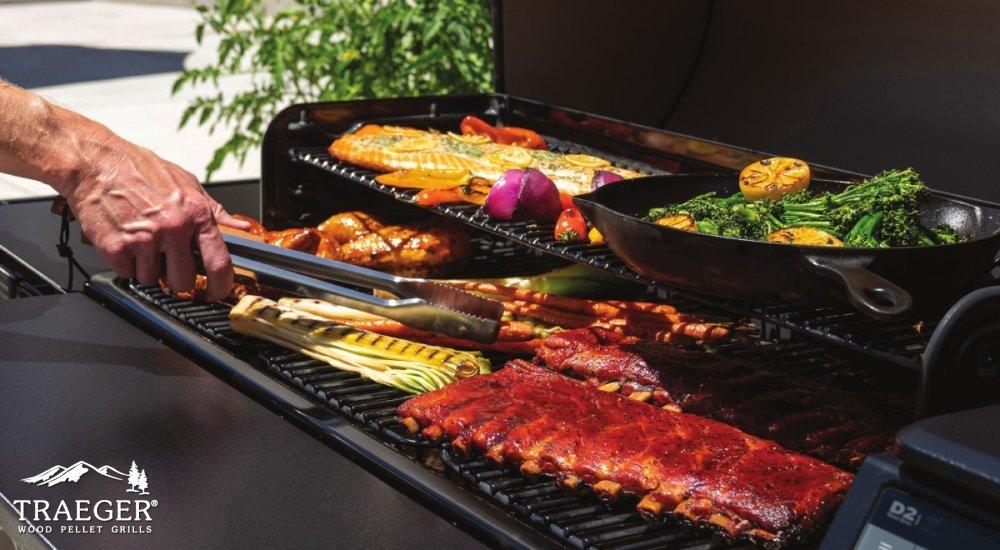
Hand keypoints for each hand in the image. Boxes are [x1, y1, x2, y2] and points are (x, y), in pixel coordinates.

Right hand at [64, 135, 249, 299]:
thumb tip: (242, 228)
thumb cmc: (141, 170)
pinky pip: (128, 273)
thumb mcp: (188, 184)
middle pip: (184, 281)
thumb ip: (215, 211)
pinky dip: (126, 263)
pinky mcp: (116, 248)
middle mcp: (173, 228)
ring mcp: (144, 239)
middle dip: (176, 278)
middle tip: (167, 261)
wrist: (96, 164)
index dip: (221, 285)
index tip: (218, 292)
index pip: (219, 262)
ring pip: (153, 280)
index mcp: (196, 213)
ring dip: (148, 268)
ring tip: (142, 241)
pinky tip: (125, 241)